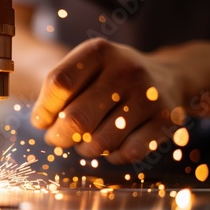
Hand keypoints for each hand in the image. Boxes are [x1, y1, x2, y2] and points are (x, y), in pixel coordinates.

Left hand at [31, 38, 184, 163]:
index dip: (43, 110)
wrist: (168, 77)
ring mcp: (148, 96)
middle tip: (58, 138)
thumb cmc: (111, 78)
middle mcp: (126, 70)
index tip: (42, 120)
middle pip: (75, 119)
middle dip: (59, 136)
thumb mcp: (85, 68)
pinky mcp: (164, 122)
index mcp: (99, 52)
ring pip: (99, 143)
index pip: (58, 84)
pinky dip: (112, 157)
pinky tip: (111, 146)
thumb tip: (41, 123)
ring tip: (84, 141)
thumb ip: (58, 91)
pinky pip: (126, 154)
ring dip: (84, 149)